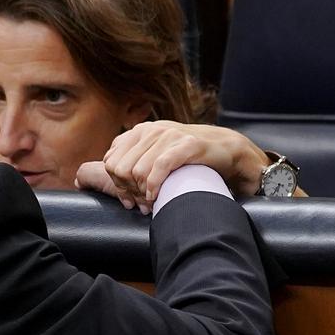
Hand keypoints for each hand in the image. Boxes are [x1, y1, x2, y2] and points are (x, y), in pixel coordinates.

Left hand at [78, 121, 269, 212]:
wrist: (227, 150)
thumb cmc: (189, 157)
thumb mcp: (156, 153)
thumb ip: (133, 157)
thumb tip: (107, 170)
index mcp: (140, 132)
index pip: (110, 162)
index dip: (116, 185)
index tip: (129, 199)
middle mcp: (152, 131)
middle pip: (120, 168)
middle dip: (128, 191)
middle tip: (141, 203)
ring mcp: (169, 136)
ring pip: (137, 170)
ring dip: (141, 193)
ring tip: (150, 202)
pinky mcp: (187, 145)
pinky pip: (159, 167)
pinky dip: (154, 186)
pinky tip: (156, 197)